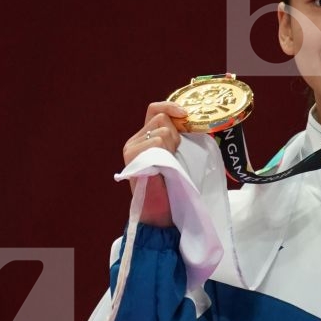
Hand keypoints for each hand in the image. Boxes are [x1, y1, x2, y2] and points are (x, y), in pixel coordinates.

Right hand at [122, 101, 188, 225]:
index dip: (170, 106)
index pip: (154, 110)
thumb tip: (189, 119)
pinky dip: (165, 153)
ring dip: (172, 146)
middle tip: (173, 155)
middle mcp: (134, 141)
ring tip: (167, 165)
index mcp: (142, 139)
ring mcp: (132, 148)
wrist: (160, 214)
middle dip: (175, 134)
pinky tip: (162, 166)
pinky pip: (157, 141)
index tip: (185, 113)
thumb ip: (174, 139)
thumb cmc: (171, 188)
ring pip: (162, 130)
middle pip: (161, 118)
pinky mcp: (133, 155)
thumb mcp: (174, 157)